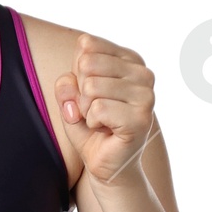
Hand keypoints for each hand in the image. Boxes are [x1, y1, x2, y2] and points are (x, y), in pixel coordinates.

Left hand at [53, 35, 155, 185]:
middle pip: (87, 64)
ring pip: (91, 87)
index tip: (90, 94)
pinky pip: (97, 109)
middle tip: (94, 112)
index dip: (76, 73)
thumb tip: (71, 80)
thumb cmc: (91, 128)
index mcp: (130, 59)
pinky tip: (105, 130)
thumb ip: (66, 83)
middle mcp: (143, 73)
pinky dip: (92, 123)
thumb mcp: (71, 99)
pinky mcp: (141, 117)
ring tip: (100, 122)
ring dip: (86, 110)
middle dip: (80, 93)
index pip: (87, 45)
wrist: (107, 165)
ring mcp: (146, 95)